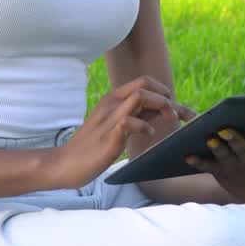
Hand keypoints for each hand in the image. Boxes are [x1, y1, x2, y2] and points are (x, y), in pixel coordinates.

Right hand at [49, 76, 184, 188]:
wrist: (66, 163)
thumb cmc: (94, 147)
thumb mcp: (119, 125)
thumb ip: (139, 115)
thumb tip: (164, 109)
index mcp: (113, 98)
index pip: (144, 82)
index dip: (165, 91)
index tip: (179, 109)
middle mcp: (112, 103)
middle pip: (146, 84)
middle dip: (168, 97)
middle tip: (178, 116)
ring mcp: (109, 117)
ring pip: (141, 96)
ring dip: (162, 106)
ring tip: (169, 120)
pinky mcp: (109, 135)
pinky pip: (131, 122)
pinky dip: (145, 126)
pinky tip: (149, 134)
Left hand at [186, 110, 244, 208]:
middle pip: (241, 147)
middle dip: (234, 139)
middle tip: (225, 129)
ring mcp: (234, 166)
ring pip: (224, 156)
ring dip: (216, 149)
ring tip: (209, 139)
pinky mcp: (220, 171)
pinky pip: (207, 166)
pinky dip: (197, 161)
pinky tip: (186, 155)